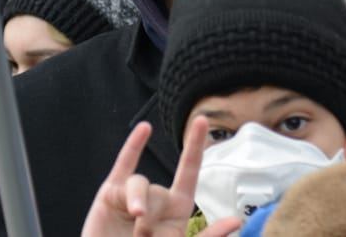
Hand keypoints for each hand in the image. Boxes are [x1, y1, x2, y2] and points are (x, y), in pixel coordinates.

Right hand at [82, 117, 239, 236]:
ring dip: (137, 201)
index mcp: (177, 209)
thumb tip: (236, 221)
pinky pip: (122, 167)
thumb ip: (206, 236)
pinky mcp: (109, 196)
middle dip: (150, 218)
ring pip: (138, 184)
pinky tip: (145, 129)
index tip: (202, 120)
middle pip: (159, 191)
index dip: (195, 145)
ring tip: (135, 219)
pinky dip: (133, 147)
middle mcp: (156, 199)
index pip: (189, 171)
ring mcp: (131, 195)